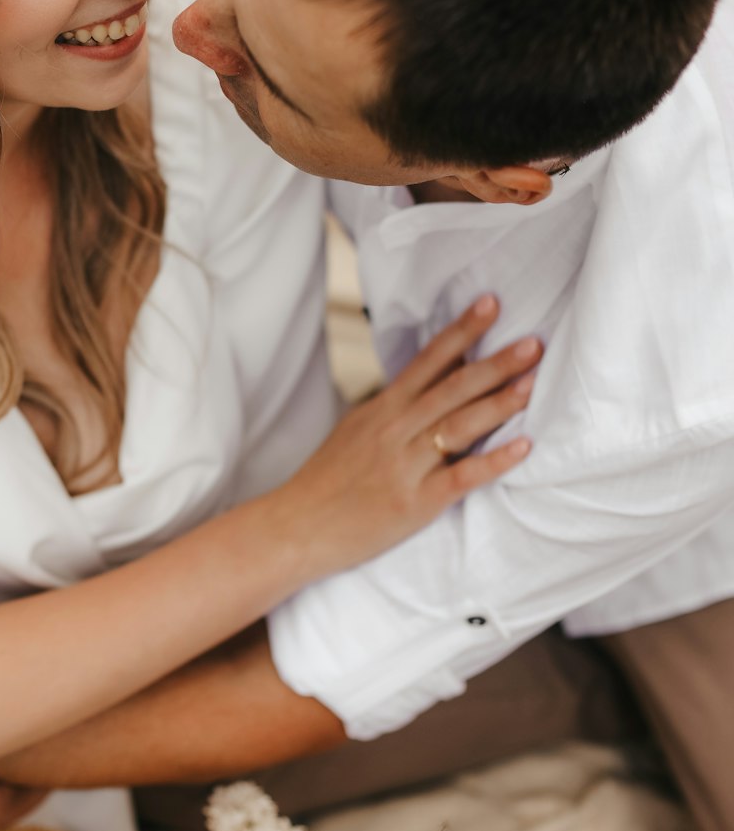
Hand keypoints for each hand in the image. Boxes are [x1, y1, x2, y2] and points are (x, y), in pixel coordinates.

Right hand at [272, 294, 539, 574]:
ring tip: (533, 383)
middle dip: (496, 364)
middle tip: (534, 343)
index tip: (491, 304)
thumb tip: (435, 382)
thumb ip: (395, 409)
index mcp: (382, 409)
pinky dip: (494, 461)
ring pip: (459, 426)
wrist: (296, 527)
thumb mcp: (356, 430)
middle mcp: (395, 430)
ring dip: (499, 403)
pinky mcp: (414, 502)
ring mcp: (405, 465)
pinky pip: (461, 476)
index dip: (462, 332)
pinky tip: (523, 446)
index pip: (428, 360)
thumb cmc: (326, 480)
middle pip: (452, 388)